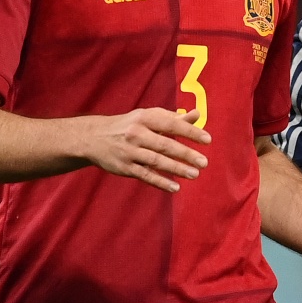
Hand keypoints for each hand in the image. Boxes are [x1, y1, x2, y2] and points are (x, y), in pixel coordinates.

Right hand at [77, 108, 210, 191]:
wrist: (93, 138)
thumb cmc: (130, 125)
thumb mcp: (148, 117)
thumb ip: (173, 118)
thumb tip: (198, 114)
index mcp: (145, 118)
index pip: (171, 124)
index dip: (190, 132)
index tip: (207, 140)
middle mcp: (136, 133)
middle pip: (165, 145)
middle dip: (186, 154)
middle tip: (204, 162)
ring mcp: (129, 151)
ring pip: (156, 161)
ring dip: (176, 169)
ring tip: (194, 174)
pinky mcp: (124, 167)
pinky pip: (145, 175)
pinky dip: (160, 182)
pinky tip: (175, 187)